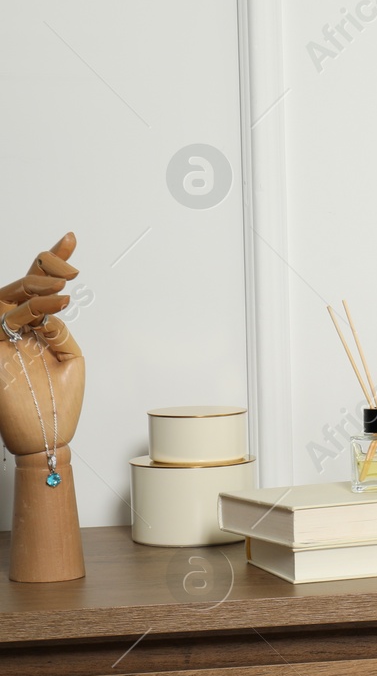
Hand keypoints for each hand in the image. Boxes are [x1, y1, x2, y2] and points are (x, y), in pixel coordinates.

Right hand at [0, 234, 84, 454]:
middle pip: (21, 288)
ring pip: (8, 301)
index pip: (41, 288)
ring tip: (60, 292)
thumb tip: (53, 312)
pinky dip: (22, 313)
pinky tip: (46, 313)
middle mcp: (17, 331)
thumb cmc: (57, 405)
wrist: (46, 438)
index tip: (70, 237)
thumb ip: (60, 332)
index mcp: (37, 329)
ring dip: (35, 292)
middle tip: (67, 269)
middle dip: (44, 271)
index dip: (53, 261)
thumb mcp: (70, 361)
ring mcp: (3, 341)